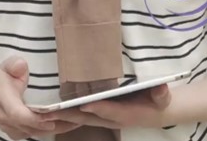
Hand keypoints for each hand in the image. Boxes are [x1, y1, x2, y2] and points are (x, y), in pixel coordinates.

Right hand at [0, 56, 81, 139]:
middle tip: (76, 117)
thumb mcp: (6, 65)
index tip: (53, 117)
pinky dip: (51, 130)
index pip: (17, 114)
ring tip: (77, 120)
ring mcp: (11, 128)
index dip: (35, 118)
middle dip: (54, 124)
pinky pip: (35, 135)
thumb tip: (21, 65)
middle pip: (31, 127)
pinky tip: (67, 124)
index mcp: (3, 99)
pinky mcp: (17, 132)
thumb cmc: (2, 77)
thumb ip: (14, 65)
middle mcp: (5, 117)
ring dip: (56, 128)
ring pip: (35, 133)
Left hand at [47, 83, 172, 129]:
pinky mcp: (99, 116)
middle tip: (51, 112)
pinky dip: (66, 115)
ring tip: (43, 113)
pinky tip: (51, 111)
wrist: (157, 113)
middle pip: (87, 118)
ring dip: (62, 116)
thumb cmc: (158, 102)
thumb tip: (162, 87)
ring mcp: (104, 119)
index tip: (85, 104)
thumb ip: (162, 94)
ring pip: (80, 119)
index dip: (99, 108)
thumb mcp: (163, 97)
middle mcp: (112, 119)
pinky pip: (80, 117)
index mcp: (126, 114)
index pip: (110, 111)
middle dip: (69, 115)